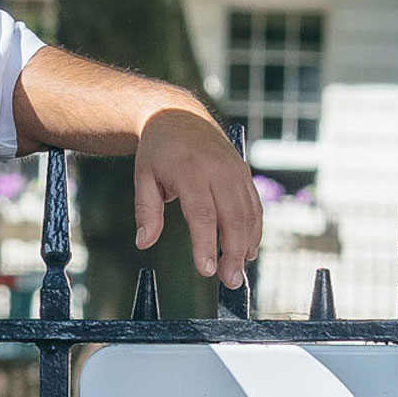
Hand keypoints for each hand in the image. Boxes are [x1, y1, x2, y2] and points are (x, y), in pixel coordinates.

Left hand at [133, 109, 263, 285]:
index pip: (202, 213)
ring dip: (247, 244)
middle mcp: (219, 170)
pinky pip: (254, 205)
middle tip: (230, 281)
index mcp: (191, 170)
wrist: (180, 115)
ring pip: (248, 213)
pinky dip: (254, 229)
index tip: (207, 270)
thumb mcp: (143, 176)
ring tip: (239, 271)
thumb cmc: (158, 150)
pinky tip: (248, 249)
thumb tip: (144, 242)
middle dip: (233, 252)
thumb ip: (146, 210)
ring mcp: (235, 171)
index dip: (206, 244)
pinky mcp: (244, 173)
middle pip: (232, 216)